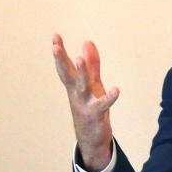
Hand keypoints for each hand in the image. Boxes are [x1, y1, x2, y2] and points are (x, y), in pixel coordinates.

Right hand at [52, 34, 119, 170]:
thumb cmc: (90, 105)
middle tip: (55, 46)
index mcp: (74, 85)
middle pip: (67, 74)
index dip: (59, 51)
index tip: (54, 35)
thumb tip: (87, 42)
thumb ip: (91, 63)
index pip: (65, 65)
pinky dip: (109, 98)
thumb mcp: (92, 82)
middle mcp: (76, 93)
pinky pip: (103, 105)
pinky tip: (116, 90)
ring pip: (82, 86)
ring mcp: (85, 103)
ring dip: (81, 73)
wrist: (91, 136)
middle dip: (61, 60)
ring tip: (80, 59)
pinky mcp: (96, 114)